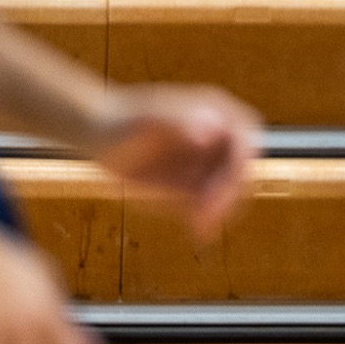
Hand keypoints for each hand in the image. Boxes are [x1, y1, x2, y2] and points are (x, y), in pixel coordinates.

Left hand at [95, 84, 258, 239]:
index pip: (245, 143)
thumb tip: (210, 131)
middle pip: (241, 171)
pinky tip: (197, 232)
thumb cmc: (120, 121)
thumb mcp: (147, 118)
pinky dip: (209, 218)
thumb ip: (179, 121)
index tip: (220, 191)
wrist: (100, 133)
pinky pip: (213, 203)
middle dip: (228, 195)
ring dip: (221, 210)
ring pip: (231, 190)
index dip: (238, 169)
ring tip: (200, 229)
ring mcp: (212, 160)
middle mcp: (222, 135)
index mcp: (218, 111)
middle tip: (207, 217)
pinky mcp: (200, 181)